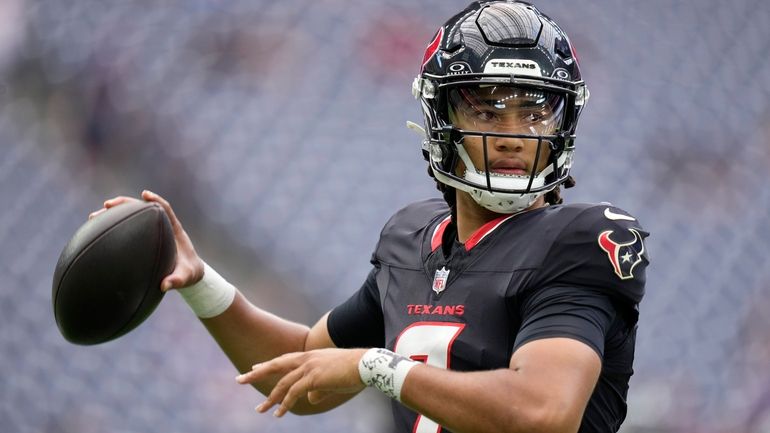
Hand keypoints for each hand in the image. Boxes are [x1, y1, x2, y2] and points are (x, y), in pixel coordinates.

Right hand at [88, 190, 204, 290]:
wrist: (189, 274)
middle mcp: (162, 227)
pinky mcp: (144, 239)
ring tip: (94, 217)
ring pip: (132, 218)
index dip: (155, 200)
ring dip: (114, 215)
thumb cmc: (188, 273)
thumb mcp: (186, 277)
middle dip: (125, 204)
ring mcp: (151, 231)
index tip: (144, 194)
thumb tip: (164, 285)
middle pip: (142, 209)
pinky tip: (98, 231)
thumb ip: (177, 280)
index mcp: (174, 231)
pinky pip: (129, 230)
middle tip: (107, 204)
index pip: (165, 209)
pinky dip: (115, 228)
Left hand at [236, 348, 367, 416]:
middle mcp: (306, 358)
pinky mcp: (313, 378)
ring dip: (271, 398)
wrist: (366, 365)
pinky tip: (279, 413)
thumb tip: (310, 400)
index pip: (284, 359)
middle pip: (275, 366)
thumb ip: (318, 389)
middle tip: (239, 380)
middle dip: (256, 373)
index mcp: (310, 355)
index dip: (268, 364)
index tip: (254, 368)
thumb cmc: (352, 371)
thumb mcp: (332, 380)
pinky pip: (293, 393)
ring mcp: (308, 367)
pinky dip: (285, 404)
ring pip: (283, 383)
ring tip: (260, 410)